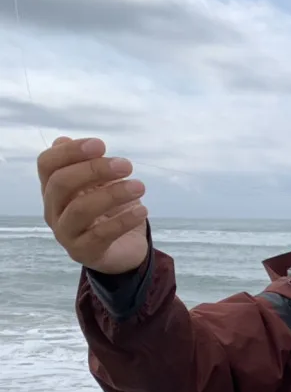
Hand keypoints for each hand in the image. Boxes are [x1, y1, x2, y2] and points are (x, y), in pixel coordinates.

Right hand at [38, 137, 149, 273]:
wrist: (123, 249)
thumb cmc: (109, 211)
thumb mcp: (100, 184)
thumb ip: (85, 165)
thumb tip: (63, 140)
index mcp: (53, 188)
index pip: (47, 164)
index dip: (70, 152)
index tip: (101, 145)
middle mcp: (53, 210)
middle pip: (61, 184)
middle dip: (94, 170)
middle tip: (127, 165)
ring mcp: (65, 233)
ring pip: (80, 209)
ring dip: (113, 194)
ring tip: (140, 187)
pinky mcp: (84, 252)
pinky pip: (101, 235)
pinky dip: (123, 220)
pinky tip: (142, 211)